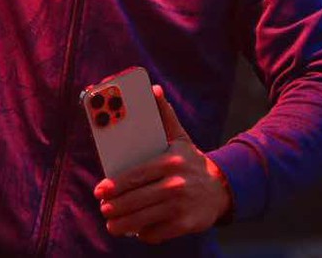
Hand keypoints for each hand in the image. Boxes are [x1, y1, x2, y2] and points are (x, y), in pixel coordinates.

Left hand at [95, 86, 232, 242]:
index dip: (115, 185)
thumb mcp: (178, 137)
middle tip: (103, 209)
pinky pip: (159, 232)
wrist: (221, 188)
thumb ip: (163, 115)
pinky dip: (146, 233)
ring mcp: (181, 206)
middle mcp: (176, 184)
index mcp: (170, 161)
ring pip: (144, 218)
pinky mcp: (187, 225)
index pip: (136, 175)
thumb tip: (153, 88)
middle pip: (137, 199)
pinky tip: (137, 230)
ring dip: (124, 224)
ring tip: (112, 224)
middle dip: (115, 207)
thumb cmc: (190, 162)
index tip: (100, 191)